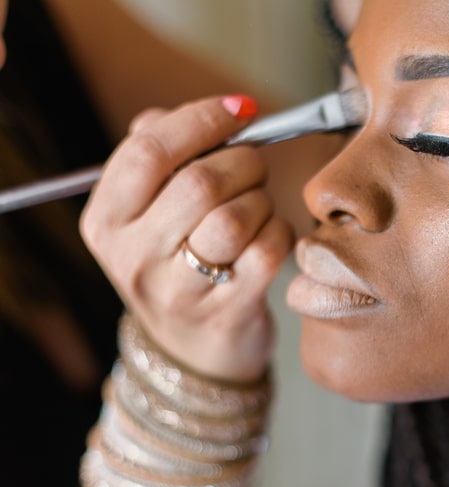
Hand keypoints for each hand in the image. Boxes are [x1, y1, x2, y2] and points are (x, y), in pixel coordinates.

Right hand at [81, 96, 293, 382]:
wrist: (191, 352)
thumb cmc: (177, 263)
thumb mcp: (146, 215)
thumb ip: (161, 157)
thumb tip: (199, 114)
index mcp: (106, 221)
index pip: (146, 151)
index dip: (201, 121)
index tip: (240, 110)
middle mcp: (134, 257)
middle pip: (199, 183)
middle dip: (244, 162)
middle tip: (255, 168)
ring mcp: (180, 290)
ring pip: (235, 218)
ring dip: (261, 200)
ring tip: (259, 205)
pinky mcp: (227, 313)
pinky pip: (267, 251)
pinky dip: (279, 232)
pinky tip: (270, 235)